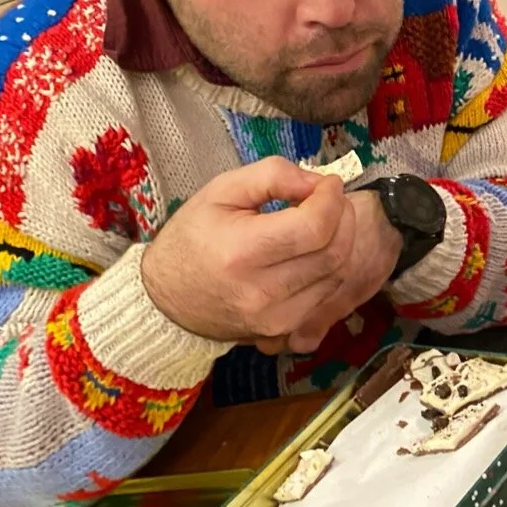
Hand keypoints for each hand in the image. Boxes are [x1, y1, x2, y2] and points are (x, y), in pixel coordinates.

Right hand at [138, 158, 375, 346]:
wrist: (163, 301)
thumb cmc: (192, 237)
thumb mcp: (223, 189)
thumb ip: (274, 175)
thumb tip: (317, 182)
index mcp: (242, 253)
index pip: (316, 226)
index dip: (332, 197)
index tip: (327, 182)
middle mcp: (261, 294)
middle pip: (334, 251)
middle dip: (343, 215)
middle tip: (328, 198)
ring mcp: (273, 320)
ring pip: (337, 273)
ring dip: (341, 240)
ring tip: (320, 221)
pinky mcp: (280, 331)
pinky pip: (326, 294)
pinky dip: (330, 267)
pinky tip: (312, 251)